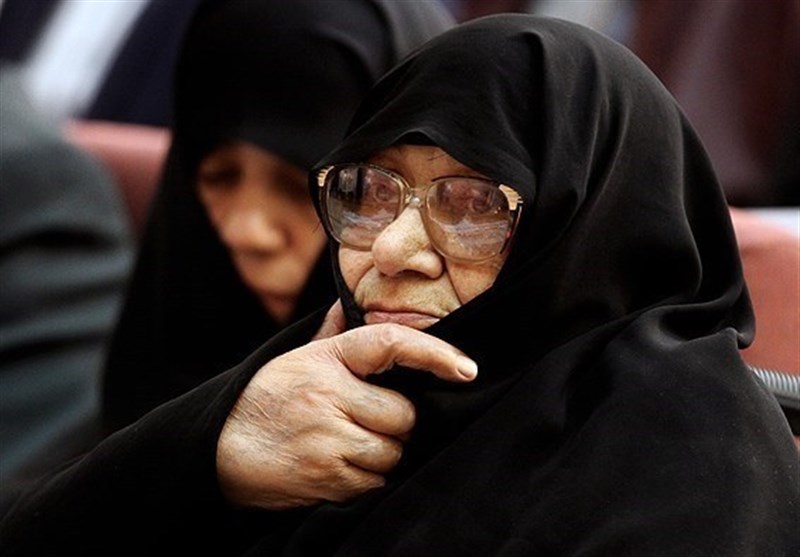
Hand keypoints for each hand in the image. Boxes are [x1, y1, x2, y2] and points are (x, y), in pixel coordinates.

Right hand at [216, 320, 477, 509]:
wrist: (217, 448)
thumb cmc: (265, 399)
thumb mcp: (296, 358)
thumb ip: (331, 334)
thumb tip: (349, 299)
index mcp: (326, 360)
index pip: (389, 345)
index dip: (434, 354)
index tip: (467, 368)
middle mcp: (329, 395)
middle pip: (403, 415)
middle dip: (393, 423)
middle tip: (366, 422)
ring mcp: (328, 438)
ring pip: (392, 452)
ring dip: (380, 455)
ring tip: (347, 445)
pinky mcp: (326, 476)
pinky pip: (373, 482)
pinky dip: (364, 480)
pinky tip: (337, 466)